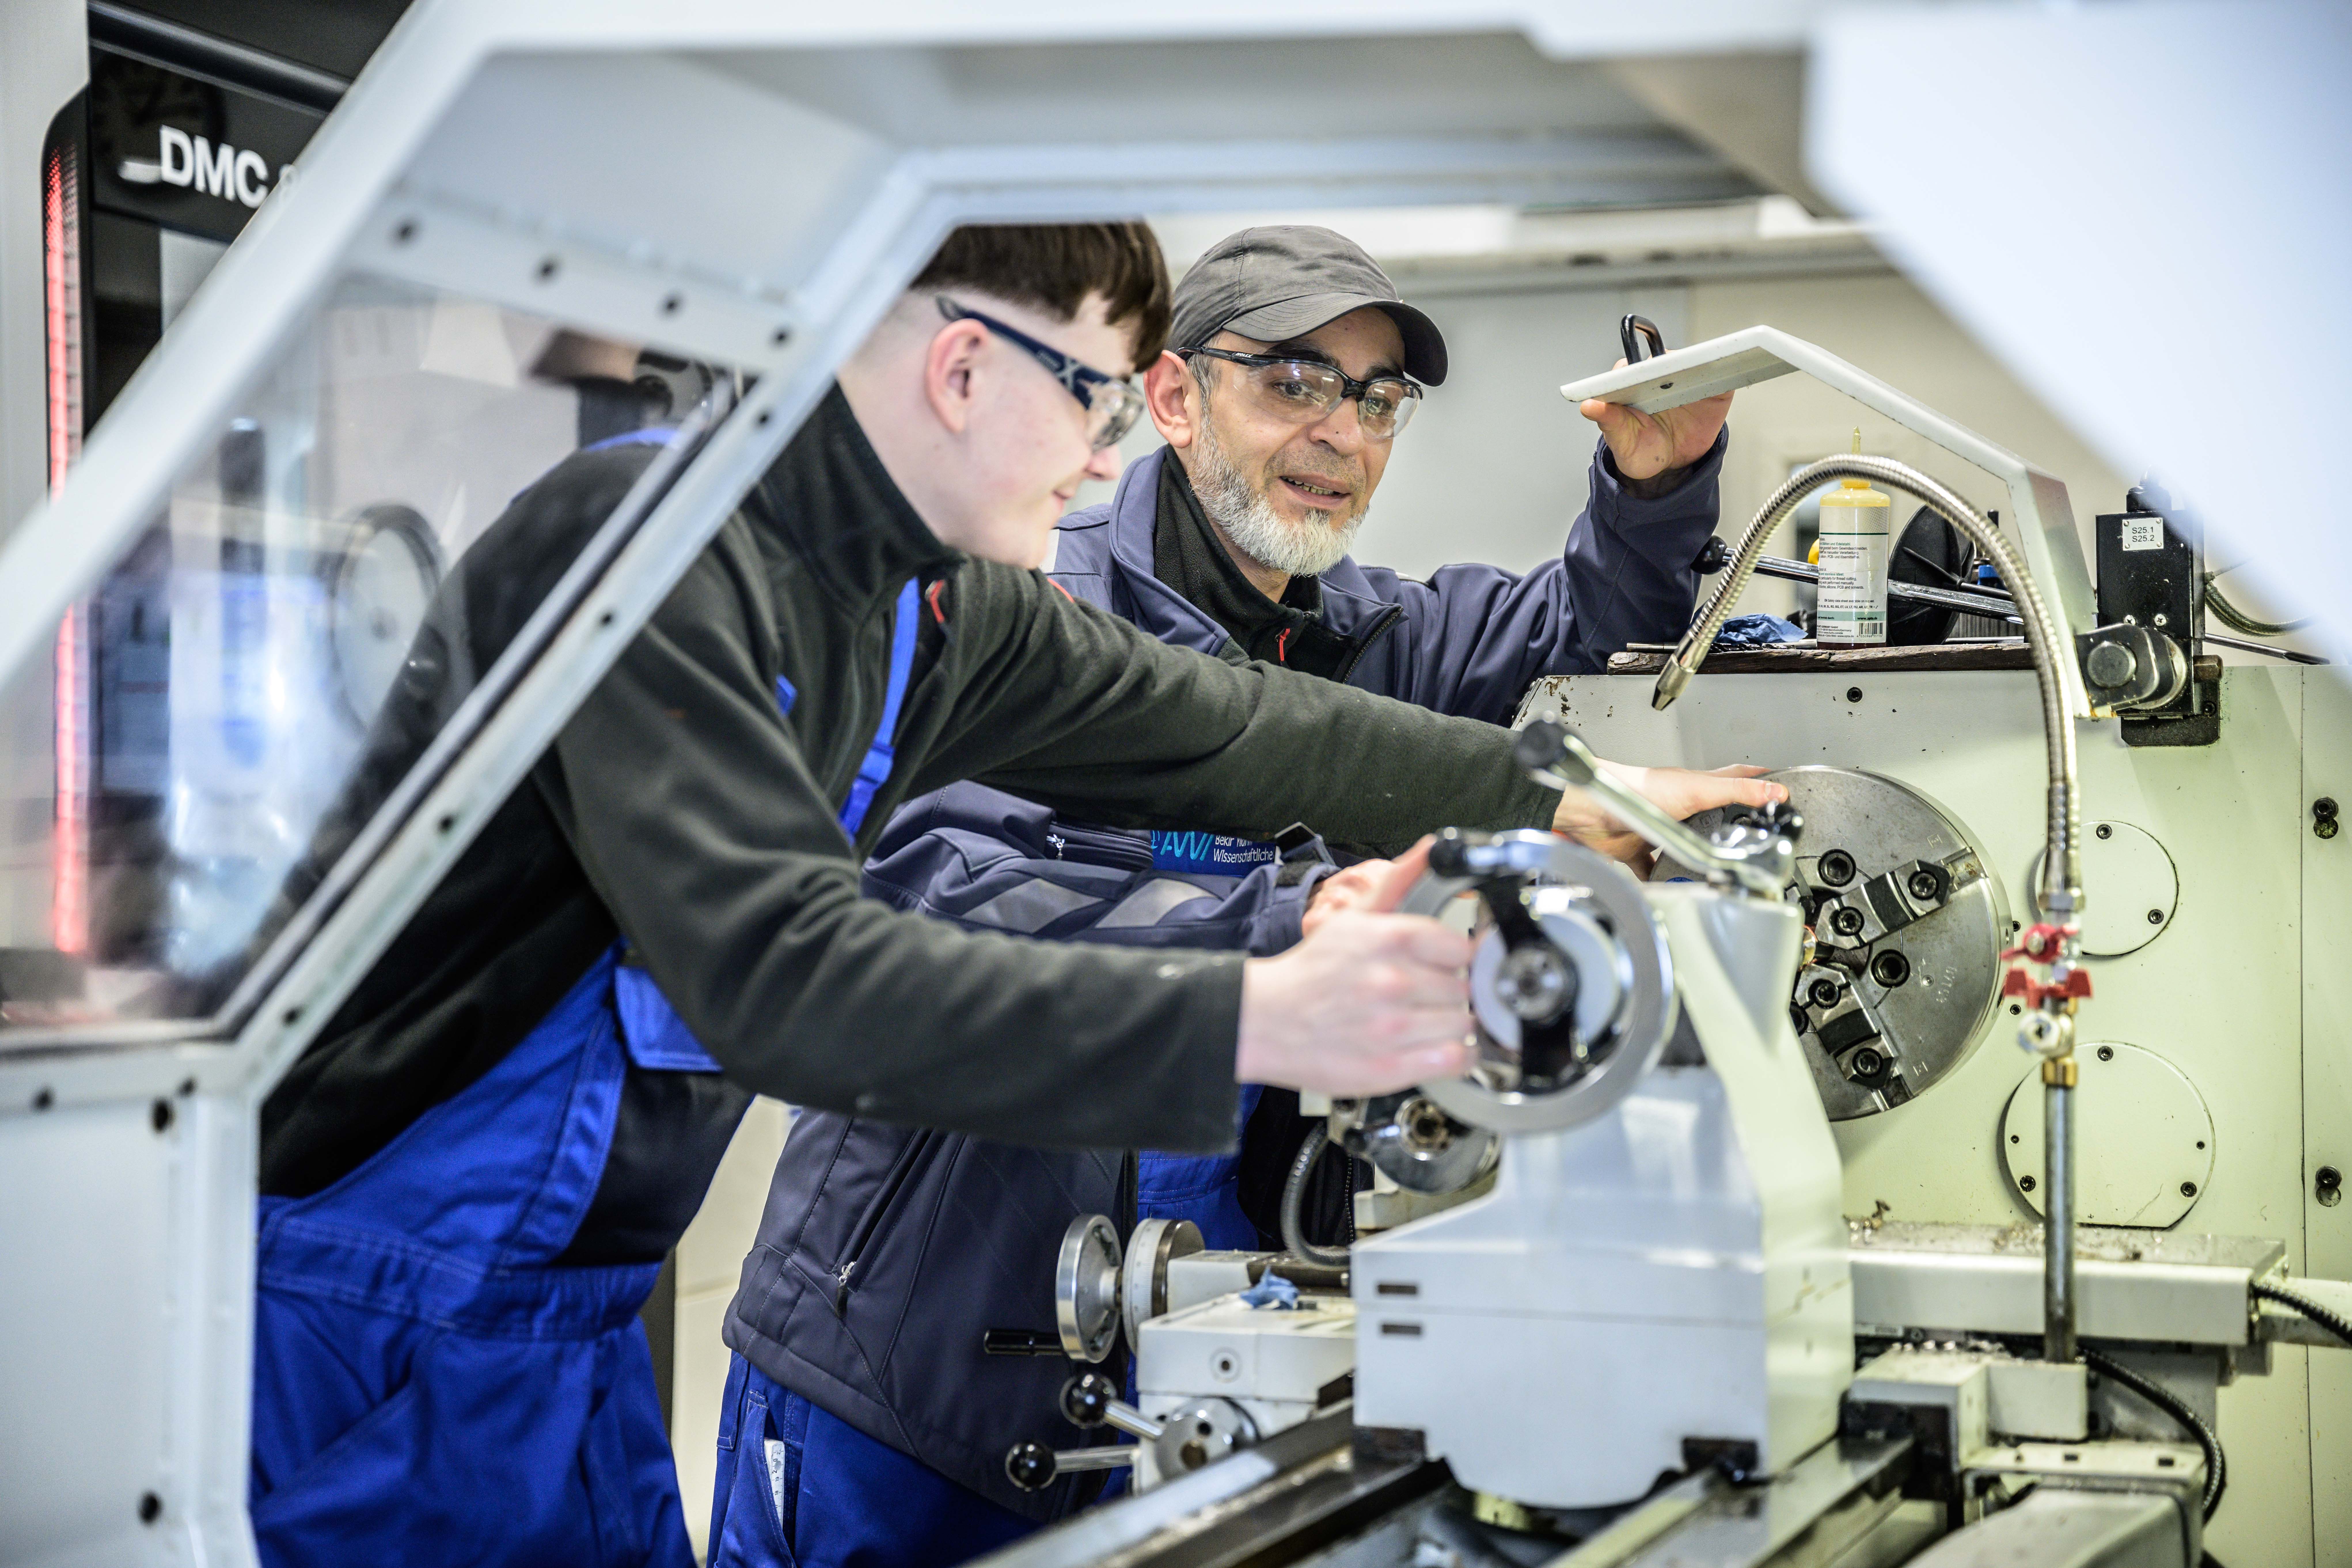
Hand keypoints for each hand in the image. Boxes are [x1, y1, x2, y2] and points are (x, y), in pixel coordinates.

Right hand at [1238, 841, 1472, 1094]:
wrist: (1263, 1020)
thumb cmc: (1311, 972)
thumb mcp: (1352, 917)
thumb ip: (1398, 882)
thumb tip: (1432, 848)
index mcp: (1388, 939)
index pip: (1460, 948)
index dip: (1452, 958)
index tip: (1442, 965)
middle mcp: (1393, 982)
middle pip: (1462, 988)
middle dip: (1447, 991)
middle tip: (1423, 995)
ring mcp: (1394, 1028)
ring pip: (1463, 1023)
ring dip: (1450, 1024)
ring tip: (1424, 1021)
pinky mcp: (1392, 1067)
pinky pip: (1455, 1060)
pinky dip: (1454, 1055)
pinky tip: (1435, 1046)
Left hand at [1550, 762, 1784, 873]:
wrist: (1593, 809)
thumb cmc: (1637, 790)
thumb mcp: (1698, 789)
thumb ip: (1737, 790)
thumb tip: (1775, 790)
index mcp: (1695, 788)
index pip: (1733, 781)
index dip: (1756, 784)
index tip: (1777, 790)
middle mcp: (1678, 807)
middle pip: (1711, 817)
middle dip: (1727, 831)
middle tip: (1747, 846)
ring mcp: (1658, 828)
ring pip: (1683, 845)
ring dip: (1694, 859)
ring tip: (1713, 874)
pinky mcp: (1638, 849)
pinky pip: (1652, 869)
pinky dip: (1660, 879)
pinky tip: (1670, 887)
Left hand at [1579, 357, 1732, 488]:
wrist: (1672, 467)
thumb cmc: (1642, 450)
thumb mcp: (1623, 442)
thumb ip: (1609, 423)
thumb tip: (1589, 407)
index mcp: (1630, 383)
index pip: (1630, 367)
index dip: (1635, 370)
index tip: (1640, 377)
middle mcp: (1658, 375)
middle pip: (1664, 359)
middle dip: (1668, 365)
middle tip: (1669, 378)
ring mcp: (1686, 378)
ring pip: (1693, 362)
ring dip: (1698, 365)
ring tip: (1696, 377)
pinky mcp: (1713, 387)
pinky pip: (1720, 374)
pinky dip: (1723, 372)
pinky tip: (1720, 380)